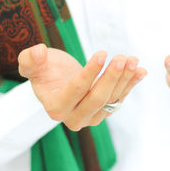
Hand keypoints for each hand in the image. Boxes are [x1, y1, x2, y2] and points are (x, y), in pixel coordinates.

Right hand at [18, 44, 146, 130]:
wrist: (56, 80)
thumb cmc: (44, 70)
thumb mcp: (31, 63)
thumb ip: (29, 60)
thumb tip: (37, 52)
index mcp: (56, 108)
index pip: (77, 90)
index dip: (91, 72)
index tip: (103, 53)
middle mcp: (74, 118)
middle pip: (97, 98)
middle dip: (112, 77)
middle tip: (122, 57)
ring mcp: (91, 117)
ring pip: (111, 100)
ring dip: (125, 80)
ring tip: (133, 60)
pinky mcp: (103, 112)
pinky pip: (119, 99)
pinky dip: (130, 85)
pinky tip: (140, 71)